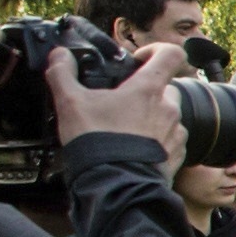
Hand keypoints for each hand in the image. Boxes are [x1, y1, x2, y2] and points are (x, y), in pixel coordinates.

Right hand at [51, 39, 188, 154]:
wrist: (114, 186)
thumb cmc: (96, 143)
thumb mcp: (70, 103)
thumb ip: (63, 74)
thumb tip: (59, 56)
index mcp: (148, 90)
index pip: (171, 54)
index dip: (157, 50)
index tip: (140, 59)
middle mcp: (169, 109)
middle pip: (166, 87)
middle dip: (146, 92)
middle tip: (122, 102)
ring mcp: (175, 133)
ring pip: (169, 115)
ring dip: (151, 117)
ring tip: (124, 129)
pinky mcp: (176, 155)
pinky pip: (171, 141)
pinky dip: (156, 141)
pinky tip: (134, 148)